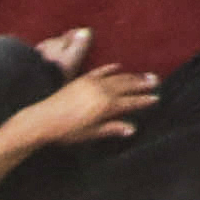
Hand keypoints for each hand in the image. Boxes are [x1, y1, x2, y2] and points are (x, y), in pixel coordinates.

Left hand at [11, 61, 161, 150]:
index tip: (156, 98)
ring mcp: (92, 83)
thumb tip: (132, 129)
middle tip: (156, 81)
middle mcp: (103, 91)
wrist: (42, 119)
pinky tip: (118, 66)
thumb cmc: (67, 131)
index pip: (130, 102)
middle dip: (142, 84)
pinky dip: (111, 68)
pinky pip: (101, 71)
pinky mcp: (82, 79)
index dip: (144, 100)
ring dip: (131, 76)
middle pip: (127, 86)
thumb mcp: (90, 133)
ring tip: (143, 75)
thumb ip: (112, 128)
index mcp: (106, 106)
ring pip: (117, 77)